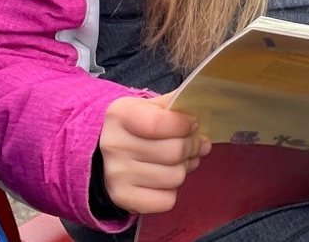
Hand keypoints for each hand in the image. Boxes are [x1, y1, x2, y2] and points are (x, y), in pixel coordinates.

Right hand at [99, 93, 208, 214]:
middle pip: (174, 151)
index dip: (184, 126)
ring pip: (175, 177)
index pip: (159, 123)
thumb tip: (201, 129)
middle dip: (192, 147)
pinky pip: (167, 200)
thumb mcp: (151, 108)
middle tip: (193, 145)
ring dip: (183, 169)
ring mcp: (116, 174)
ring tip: (178, 162)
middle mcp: (114, 145)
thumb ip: (177, 109)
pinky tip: (164, 180)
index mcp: (121, 115)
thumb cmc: (138, 128)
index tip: (192, 125)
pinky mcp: (122, 198)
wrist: (107, 154)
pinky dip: (172, 191)